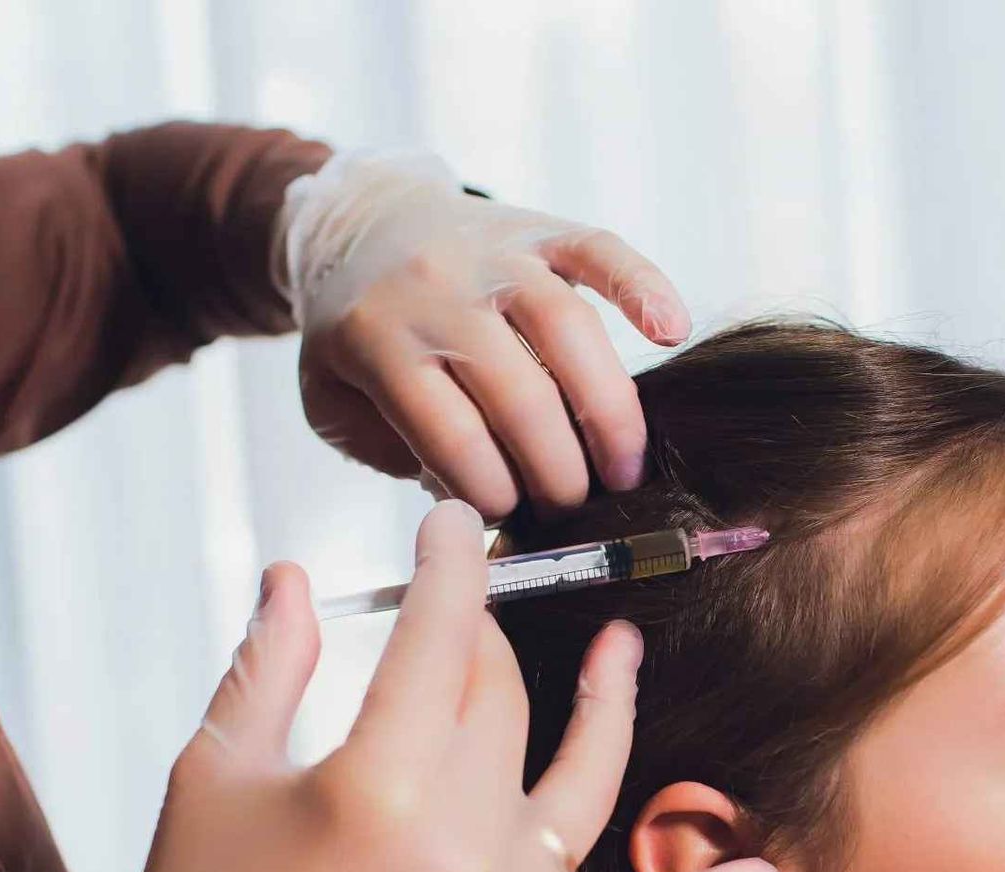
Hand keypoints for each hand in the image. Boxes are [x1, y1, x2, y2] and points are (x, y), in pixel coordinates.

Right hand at [0, 500, 776, 871]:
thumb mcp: (212, 776)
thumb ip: (267, 664)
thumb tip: (296, 578)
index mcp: (376, 783)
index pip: (438, 635)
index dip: (449, 565)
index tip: (452, 527)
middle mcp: (463, 839)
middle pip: (499, 695)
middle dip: (477, 638)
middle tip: (451, 611)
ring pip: (582, 774)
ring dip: (608, 705)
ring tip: (623, 649)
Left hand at [281, 150, 688, 517]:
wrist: (360, 218)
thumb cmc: (357, 328)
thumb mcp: (332, 398)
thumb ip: (389, 451)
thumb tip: (468, 497)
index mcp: (378, 339)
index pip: (454, 438)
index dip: (493, 494)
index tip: (510, 521)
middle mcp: (439, 291)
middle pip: (520, 396)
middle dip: (557, 472)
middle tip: (572, 510)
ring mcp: (495, 255)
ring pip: (569, 331)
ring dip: (609, 413)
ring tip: (625, 470)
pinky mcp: (540, 230)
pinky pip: (600, 252)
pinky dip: (644, 286)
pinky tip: (672, 331)